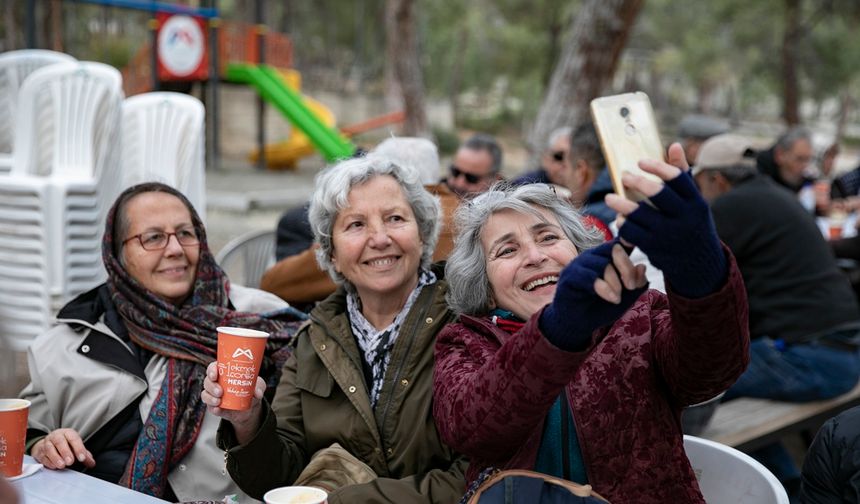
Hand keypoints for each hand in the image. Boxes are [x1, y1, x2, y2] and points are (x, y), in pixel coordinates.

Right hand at [31, 428, 94, 469]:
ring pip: (49, 449)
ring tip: (62, 465)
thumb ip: (84, 455)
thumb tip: (92, 463)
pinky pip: (43, 456)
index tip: (82, 458)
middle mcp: (56, 436)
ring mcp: (46, 443)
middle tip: (70, 462)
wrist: (49, 442)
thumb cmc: (65, 444)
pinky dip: (48, 462)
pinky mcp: (39, 452)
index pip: (74, 439)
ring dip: (56, 458)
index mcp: (68, 433)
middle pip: (60, 442)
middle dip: (65, 452)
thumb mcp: (76, 446)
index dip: (79, 448)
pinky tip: (54, 466)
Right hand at [201, 361, 265, 443]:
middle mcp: (217, 383)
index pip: (213, 367)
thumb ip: (259, 386)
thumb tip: (257, 392)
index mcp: (224, 373)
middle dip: (211, 386)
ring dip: (210, 397)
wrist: (251, 408)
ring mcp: (214, 396)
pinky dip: (213, 408)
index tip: (215, 374)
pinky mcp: (215, 407)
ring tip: (219, 401)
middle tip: (220, 391)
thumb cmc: (251, 390)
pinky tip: (218, 409)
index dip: (212, 370)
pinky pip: (210, 408)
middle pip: (207, 381)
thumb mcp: (258, 385)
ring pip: (205, 394)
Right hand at [540, 240, 647, 350]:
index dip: (629, 238)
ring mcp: (579, 264)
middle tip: (631, 287)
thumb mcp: (627, 297)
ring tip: (617, 298)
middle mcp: (593, 256)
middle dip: (627, 268)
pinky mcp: (569, 276)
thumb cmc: (602, 306)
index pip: (620, 242)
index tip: (635, 245)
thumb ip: (637, 283)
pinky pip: (589, 276)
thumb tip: (642, 266)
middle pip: (614, 249)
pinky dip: (604, 288)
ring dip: (615, 283)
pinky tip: (611, 298)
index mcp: (607, 257)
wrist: (580, 323)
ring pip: (603, 264)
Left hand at [606, 143, 726, 298]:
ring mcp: (670, 234)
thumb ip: (682, 174)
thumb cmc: (691, 223)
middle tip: (624, 176)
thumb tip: (675, 145)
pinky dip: (624, 225)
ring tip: (609, 197)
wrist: (699, 263)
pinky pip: (633, 233)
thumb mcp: (693, 201)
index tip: (640, 162)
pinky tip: (620, 219)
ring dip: (621, 205)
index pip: (678, 179)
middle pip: (658, 194)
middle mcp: (685, 217)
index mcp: (696, 202)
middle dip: (637, 182)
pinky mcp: (655, 248)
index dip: (658, 167)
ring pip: (640, 215)